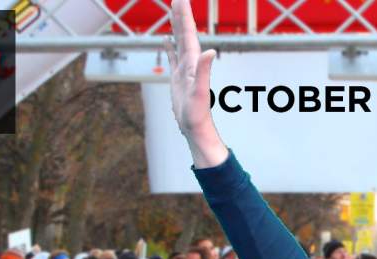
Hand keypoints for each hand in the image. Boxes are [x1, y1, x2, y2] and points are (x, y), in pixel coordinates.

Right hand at [167, 0, 226, 165]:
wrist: (195, 129)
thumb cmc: (198, 114)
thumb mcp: (199, 91)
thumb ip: (204, 71)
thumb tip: (210, 51)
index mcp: (194, 62)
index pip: (188, 34)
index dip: (184, 16)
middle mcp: (191, 63)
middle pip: (184, 34)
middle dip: (181, 15)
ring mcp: (184, 70)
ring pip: (179, 43)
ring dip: (176, 26)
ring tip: (173, 11)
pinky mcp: (178, 78)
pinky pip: (173, 57)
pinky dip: (170, 46)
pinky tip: (166, 39)